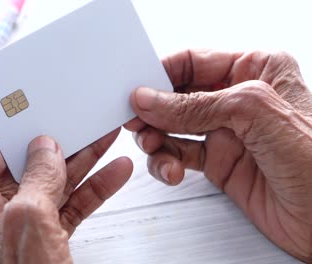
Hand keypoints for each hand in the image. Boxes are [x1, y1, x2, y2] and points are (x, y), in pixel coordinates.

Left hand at [0, 128, 132, 262]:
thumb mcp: (27, 221)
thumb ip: (37, 177)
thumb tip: (45, 146)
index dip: (17, 122)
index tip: (43, 103)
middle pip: (27, 161)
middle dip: (61, 139)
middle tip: (84, 116)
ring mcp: (16, 226)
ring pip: (53, 182)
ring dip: (83, 160)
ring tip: (108, 136)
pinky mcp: (42, 241)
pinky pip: (68, 207)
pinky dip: (92, 189)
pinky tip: (115, 173)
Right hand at [125, 50, 311, 261]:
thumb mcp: (255, 115)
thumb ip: (196, 105)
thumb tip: (150, 99)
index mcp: (255, 70)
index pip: (193, 61)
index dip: (160, 74)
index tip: (136, 89)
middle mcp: (238, 100)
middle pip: (177, 95)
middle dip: (153, 109)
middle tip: (136, 121)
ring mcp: (227, 133)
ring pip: (172, 127)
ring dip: (156, 138)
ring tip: (153, 147)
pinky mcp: (220, 162)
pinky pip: (179, 155)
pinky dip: (166, 162)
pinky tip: (171, 169)